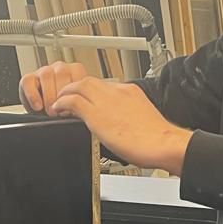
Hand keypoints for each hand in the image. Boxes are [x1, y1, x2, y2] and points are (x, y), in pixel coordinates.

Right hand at [19, 61, 86, 114]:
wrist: (46, 116)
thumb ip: (80, 102)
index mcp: (74, 71)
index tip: (75, 106)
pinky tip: (38, 107)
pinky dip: (33, 95)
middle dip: (62, 95)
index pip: (77, 71)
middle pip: (62, 73)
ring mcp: (44, 72)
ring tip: (51, 112)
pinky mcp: (28, 79)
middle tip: (62, 112)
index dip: (76, 90)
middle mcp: (59, 69)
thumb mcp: (76, 106)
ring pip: (46, 75)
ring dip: (49, 96)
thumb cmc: (64, 111)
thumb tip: (82, 108)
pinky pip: (28, 81)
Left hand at [53, 77, 192, 174]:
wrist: (163, 143)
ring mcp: (106, 101)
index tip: (88, 100)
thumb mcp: (143, 119)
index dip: (92, 92)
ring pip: (78, 85)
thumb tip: (124, 127)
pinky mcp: (96, 114)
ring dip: (66, 92)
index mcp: (130, 92)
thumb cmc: (158, 139)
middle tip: (67, 96)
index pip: (105, 86)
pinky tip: (59, 110)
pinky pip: (72, 101)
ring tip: (59, 102)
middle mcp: (117, 92)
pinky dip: (62, 103)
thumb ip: (130, 117)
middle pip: (89, 80)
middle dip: (75, 87)